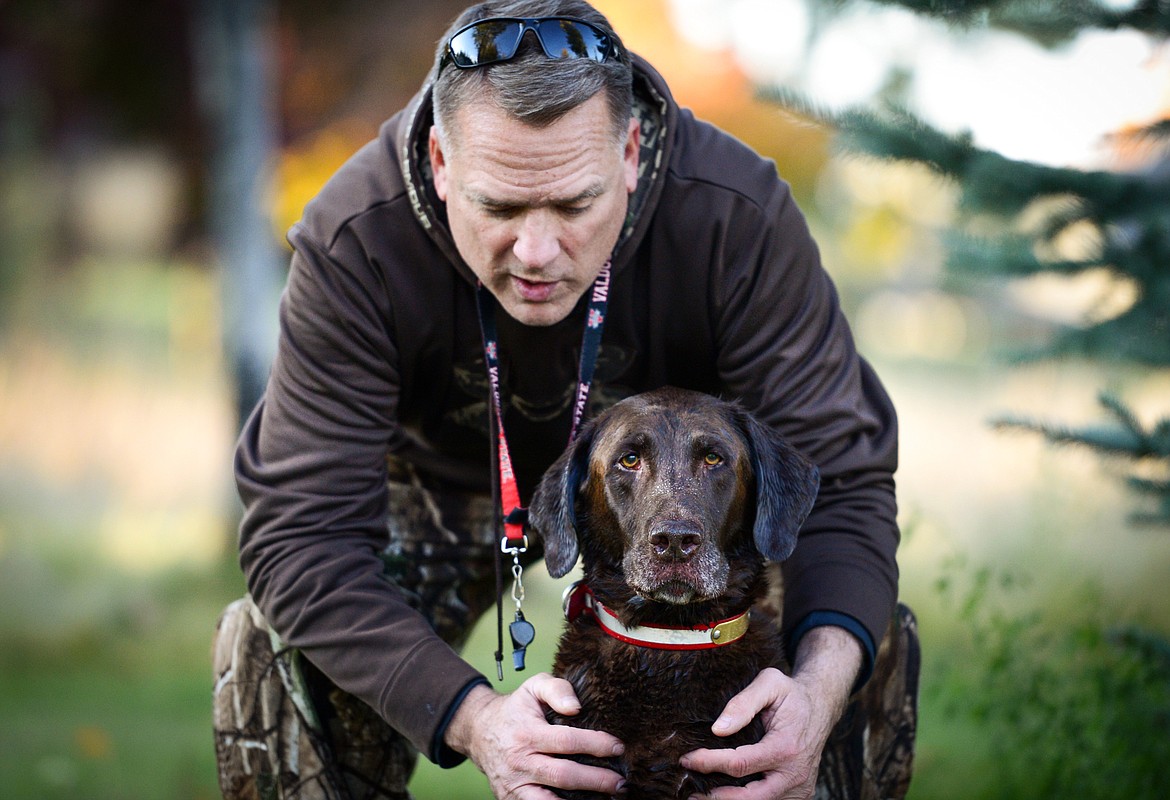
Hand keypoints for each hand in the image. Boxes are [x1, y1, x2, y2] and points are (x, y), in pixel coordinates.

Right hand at [444, 673, 626, 799]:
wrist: (478, 731)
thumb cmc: (515, 709)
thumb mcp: (533, 687)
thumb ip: (557, 689)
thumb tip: (576, 708)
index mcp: (527, 733)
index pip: (566, 741)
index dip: (595, 744)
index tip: (618, 747)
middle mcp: (520, 762)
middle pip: (563, 776)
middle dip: (596, 780)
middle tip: (620, 782)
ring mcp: (514, 785)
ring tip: (606, 799)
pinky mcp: (510, 799)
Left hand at [680, 627, 861, 799]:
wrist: (820, 707)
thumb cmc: (791, 694)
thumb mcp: (769, 683)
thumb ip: (742, 703)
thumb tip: (718, 730)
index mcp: (786, 747)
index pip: (740, 764)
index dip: (710, 763)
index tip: (687, 759)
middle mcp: (795, 773)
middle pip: (750, 797)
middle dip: (718, 797)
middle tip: (692, 794)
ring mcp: (800, 787)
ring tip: (705, 795)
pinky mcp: (800, 793)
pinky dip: (749, 799)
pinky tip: (728, 792)